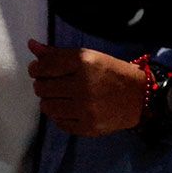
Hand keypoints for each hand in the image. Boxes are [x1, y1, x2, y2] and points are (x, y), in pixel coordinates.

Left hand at [26, 41, 147, 134]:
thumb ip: (58, 54)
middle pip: (42, 88)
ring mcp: (84, 109)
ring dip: (49, 101)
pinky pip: (59, 122)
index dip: (37, 69)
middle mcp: (82, 85)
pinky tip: (69, 109)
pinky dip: (59, 115)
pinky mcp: (87, 127)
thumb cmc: (112, 72)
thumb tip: (31, 45)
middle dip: (42, 85)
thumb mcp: (89, 56)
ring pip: (47, 106)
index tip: (38, 70)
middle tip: (52, 84)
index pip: (45, 67)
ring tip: (60, 97)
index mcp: (83, 62)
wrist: (139, 97)